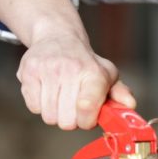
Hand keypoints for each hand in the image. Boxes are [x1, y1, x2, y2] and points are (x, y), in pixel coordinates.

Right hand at [16, 33, 135, 129]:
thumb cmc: (86, 63)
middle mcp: (70, 70)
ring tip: (62, 99)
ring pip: (49, 116)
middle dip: (72, 120)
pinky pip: (33, 107)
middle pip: (66, 120)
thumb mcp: (108, 75)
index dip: (87, 121)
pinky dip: (40, 106)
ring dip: (56, 114)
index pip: (86, 107)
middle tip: (75, 107)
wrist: (58, 37)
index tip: (89, 117)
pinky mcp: (27, 72)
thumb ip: (120, 93)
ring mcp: (47, 70)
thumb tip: (130, 106)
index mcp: (94, 73)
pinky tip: (48, 93)